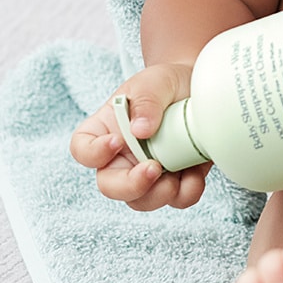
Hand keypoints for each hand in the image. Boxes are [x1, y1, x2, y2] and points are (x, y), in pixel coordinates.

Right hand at [68, 62, 210, 210]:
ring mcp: (147, 172)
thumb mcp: (155, 82)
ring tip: (178, 174)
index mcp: (106, 130)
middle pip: (109, 186)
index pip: (82, 149)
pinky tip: (196, 174)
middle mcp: (122, 156)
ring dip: (159, 194)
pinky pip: (175, 200)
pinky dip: (187, 193)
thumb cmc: (167, 84)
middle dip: (130, 185)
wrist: (200, 90)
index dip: (93, 153)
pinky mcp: (175, 180)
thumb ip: (146, 100)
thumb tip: (140, 130)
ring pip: (141, 201)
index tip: (117, 141)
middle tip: (153, 168)